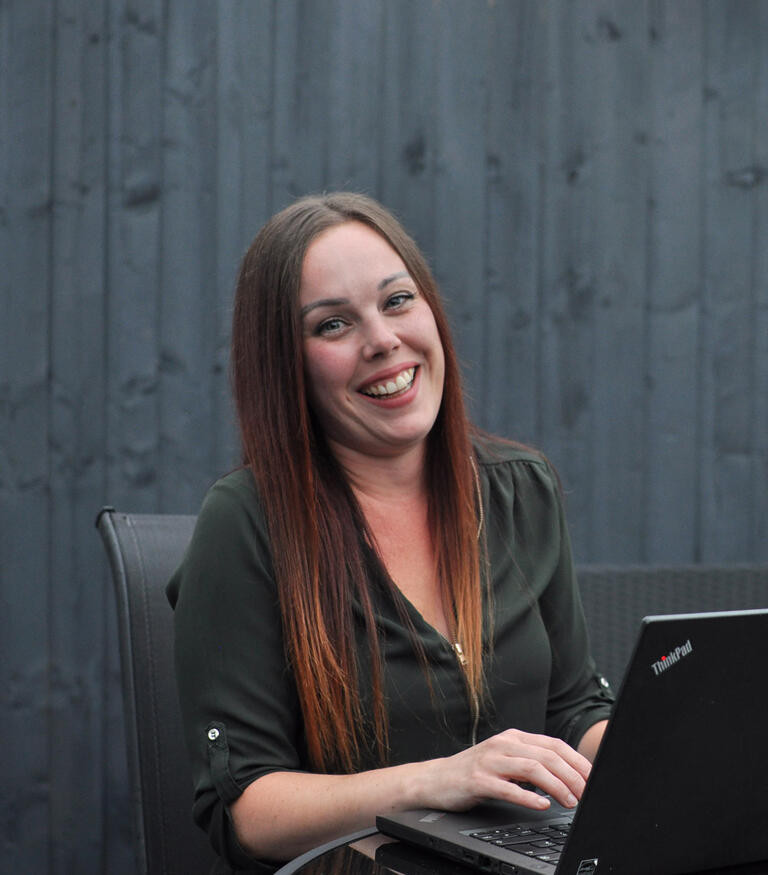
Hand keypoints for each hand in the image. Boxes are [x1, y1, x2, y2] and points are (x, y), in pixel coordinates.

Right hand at [422, 728, 591, 812]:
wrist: (436, 779)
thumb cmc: (474, 772)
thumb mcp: (505, 760)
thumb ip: (530, 762)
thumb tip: (566, 776)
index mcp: (513, 738)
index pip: (554, 744)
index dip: (577, 761)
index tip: (593, 777)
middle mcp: (503, 745)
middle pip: (547, 756)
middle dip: (572, 776)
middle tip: (586, 794)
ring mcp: (490, 761)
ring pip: (532, 768)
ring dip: (557, 786)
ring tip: (570, 802)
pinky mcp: (478, 780)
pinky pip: (508, 787)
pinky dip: (528, 797)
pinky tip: (541, 805)